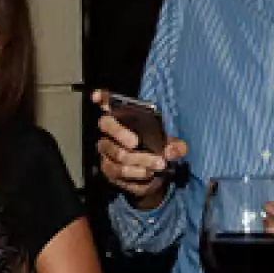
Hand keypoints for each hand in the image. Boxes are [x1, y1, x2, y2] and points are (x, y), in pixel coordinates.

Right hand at [90, 89, 187, 209]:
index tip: (97, 96)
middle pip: (107, 126)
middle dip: (121, 134)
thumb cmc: (154, 150)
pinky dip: (137, 175)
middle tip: (136, 142)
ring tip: (159, 165)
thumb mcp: (167, 144)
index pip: (106, 103)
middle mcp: (109, 133)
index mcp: (122, 119)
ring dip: (140, 161)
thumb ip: (173, 145)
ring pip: (117, 154)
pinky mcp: (108, 171)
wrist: (152, 176)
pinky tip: (150, 175)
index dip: (101, 98)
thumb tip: (176, 150)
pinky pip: (119, 173)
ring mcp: (106, 153)